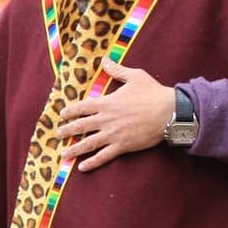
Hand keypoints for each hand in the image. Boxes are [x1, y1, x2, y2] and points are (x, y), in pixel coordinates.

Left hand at [58, 57, 175, 170]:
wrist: (169, 112)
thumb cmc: (153, 93)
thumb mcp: (135, 76)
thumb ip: (117, 70)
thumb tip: (104, 60)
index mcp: (107, 102)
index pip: (83, 107)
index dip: (70, 111)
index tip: (62, 114)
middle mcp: (106, 119)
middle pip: (81, 126)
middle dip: (67, 131)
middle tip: (57, 135)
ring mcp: (113, 134)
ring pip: (88, 143)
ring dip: (74, 149)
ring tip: (63, 154)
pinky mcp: (122, 146)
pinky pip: (103, 156)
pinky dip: (92, 162)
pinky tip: (82, 168)